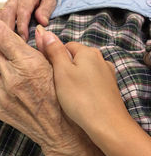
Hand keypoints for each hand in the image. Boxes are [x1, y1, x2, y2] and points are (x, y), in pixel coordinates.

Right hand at [0, 0, 55, 40]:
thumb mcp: (51, 0)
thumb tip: (42, 21)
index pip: (23, 10)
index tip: (24, 38)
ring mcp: (9, 1)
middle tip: (12, 44)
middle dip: (9, 29)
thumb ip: (46, 10)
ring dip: (1, 30)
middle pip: (8, 13)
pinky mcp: (4, 8)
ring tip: (4, 43)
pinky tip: (0, 39)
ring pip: (0, 16)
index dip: (22, 26)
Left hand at [0, 9, 88, 155]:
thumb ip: (47, 49)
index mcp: (28, 64)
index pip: (2, 36)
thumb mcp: (60, 71)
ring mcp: (3, 94)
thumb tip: (39, 32)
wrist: (61, 133)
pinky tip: (7, 81)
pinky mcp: (0, 108)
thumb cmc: (65, 100)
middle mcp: (11, 78)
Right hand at [36, 26, 130, 140]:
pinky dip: (85, 87)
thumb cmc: (80, 97)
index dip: (55, 57)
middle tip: (59, 86)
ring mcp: (107, 74)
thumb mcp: (62, 72)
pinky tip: (82, 98)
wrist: (107, 123)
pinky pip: (92, 81)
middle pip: (76, 58)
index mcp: (88, 52)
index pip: (66, 46)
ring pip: (84, 71)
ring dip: (75, 78)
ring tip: (70, 94)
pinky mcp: (110, 87)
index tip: (50, 73)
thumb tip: (46, 32)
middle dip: (66, 68)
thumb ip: (54, 51)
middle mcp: (100, 59)